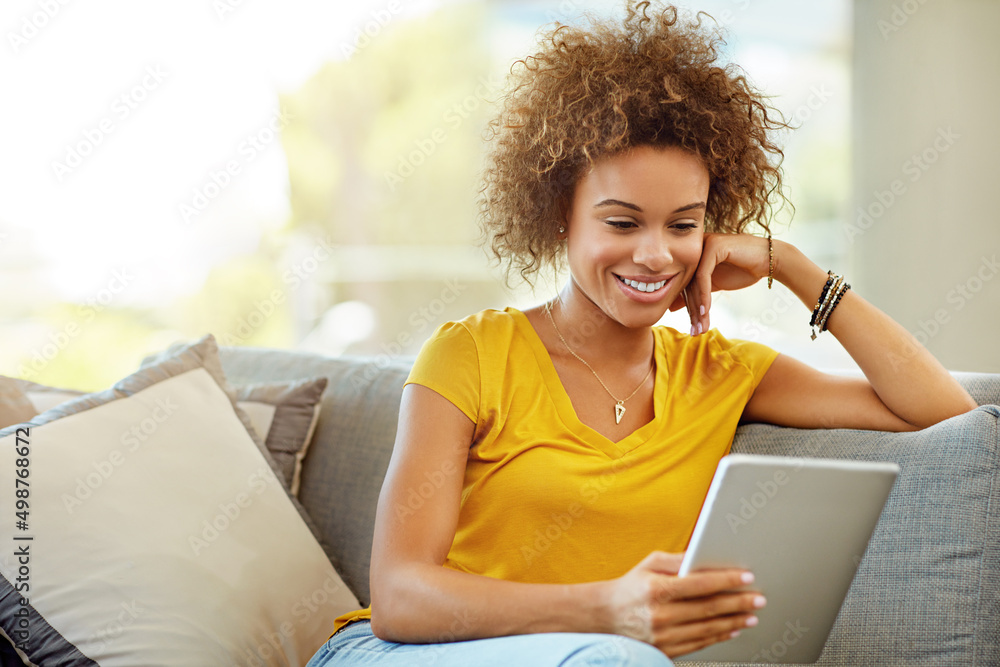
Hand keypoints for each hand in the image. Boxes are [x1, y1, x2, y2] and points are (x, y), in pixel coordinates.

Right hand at [604, 551, 764, 656]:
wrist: (606, 616)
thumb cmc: (631, 587)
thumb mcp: (649, 564)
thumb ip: (678, 560)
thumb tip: (704, 557)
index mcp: (657, 589)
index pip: (700, 584)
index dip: (727, 580)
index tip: (746, 577)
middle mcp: (661, 615)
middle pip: (709, 608)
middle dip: (738, 603)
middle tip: (758, 598)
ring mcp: (663, 636)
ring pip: (708, 629)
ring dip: (734, 621)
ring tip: (751, 615)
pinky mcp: (665, 650)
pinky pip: (699, 644)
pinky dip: (719, 636)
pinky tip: (732, 629)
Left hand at [669, 233, 771, 334]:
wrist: (769, 261)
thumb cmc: (743, 270)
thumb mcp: (713, 284)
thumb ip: (694, 292)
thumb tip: (671, 306)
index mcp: (692, 254)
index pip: (684, 284)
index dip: (688, 308)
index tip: (692, 328)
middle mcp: (695, 247)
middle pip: (687, 284)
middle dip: (692, 312)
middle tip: (695, 332)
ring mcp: (703, 244)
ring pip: (694, 282)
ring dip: (698, 308)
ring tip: (701, 327)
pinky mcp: (713, 246)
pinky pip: (703, 276)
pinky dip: (704, 296)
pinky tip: (705, 312)